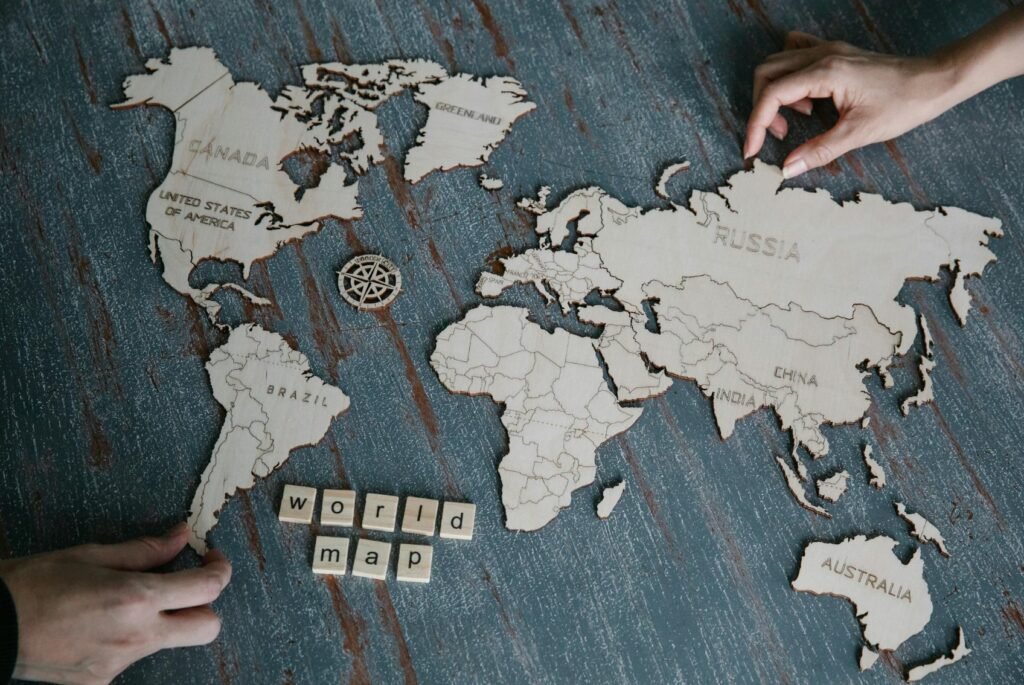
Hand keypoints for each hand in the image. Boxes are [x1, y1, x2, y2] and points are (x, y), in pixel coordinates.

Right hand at [0, 523, 230, 684]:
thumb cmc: (34, 585)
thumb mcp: (92, 555)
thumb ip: (145, 550)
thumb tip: (181, 536)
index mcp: (136, 598)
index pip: (207, 588)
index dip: (220, 569)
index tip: (213, 559)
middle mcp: (136, 635)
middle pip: (207, 628)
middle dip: (208, 606)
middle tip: (189, 585)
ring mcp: (121, 663)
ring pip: (168, 641)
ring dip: (164, 621)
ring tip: (128, 602)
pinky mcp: (103, 680)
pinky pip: (134, 655)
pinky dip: (131, 638)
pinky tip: (102, 624)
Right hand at [745, 31, 956, 177]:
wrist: (934, 81)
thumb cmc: (903, 104)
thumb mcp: (858, 133)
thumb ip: (818, 151)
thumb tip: (787, 169)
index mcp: (825, 72)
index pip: (771, 94)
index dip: (756, 124)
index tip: (753, 150)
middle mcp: (822, 55)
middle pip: (767, 73)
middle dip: (762, 108)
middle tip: (781, 135)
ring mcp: (828, 51)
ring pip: (778, 63)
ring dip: (774, 93)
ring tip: (796, 118)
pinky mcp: (835, 54)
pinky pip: (796, 54)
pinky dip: (789, 76)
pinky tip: (804, 97)